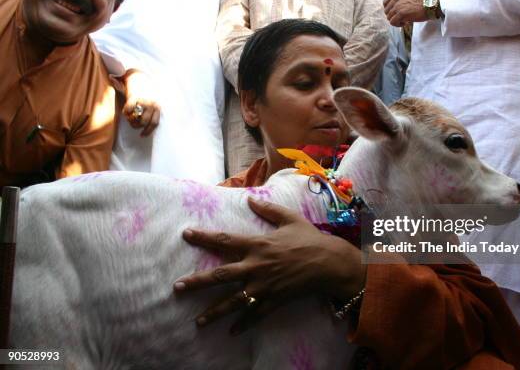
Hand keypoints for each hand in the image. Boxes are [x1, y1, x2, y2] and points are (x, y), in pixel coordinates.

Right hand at [122, 70, 160, 136]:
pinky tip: (124, 111)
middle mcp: (152, 104)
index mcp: (157, 106)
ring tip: (128, 117)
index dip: (148, 131)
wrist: (138, 75)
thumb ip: (149, 112)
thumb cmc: (144, 90)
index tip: (142, 135)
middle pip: (144, 123)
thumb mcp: (151, 101)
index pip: (154, 123)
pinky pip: (128, 110)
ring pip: (137, 119)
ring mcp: (144, 101)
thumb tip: (147, 123)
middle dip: (137, 126)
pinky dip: (125, 112)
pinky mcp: (134, 97)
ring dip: (131, 121)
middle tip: (132, 124)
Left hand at [173, 197, 365, 333]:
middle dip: (197, 282)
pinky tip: (231, 332)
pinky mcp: (274, 300)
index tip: (186, 234)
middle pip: (220, 276)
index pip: (224, 240)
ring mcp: (263, 286)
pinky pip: (255, 314)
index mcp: (257, 245)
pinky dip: (243, 324)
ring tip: (198, 322)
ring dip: (214, 312)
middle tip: (178, 288)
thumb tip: (250, 198)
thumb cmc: (309, 239)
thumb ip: (268, 209)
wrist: (329, 263)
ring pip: (233, 301)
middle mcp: (256, 266)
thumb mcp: (289, 218)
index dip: (204, 237)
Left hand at [383, 0, 428, 26]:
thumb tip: (392, 10)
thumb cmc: (423, 1)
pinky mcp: (401, 13)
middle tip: (402, 18)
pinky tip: (406, 22)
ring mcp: (398, 5)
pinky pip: (393, 22)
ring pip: (389, 18)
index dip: (390, 10)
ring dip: (396, 21)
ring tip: (405, 20)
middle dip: (393, 16)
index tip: (397, 13)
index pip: (385, 3)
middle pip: (386, 11)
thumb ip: (400, 0)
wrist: (432, 2)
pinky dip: (398, 25)